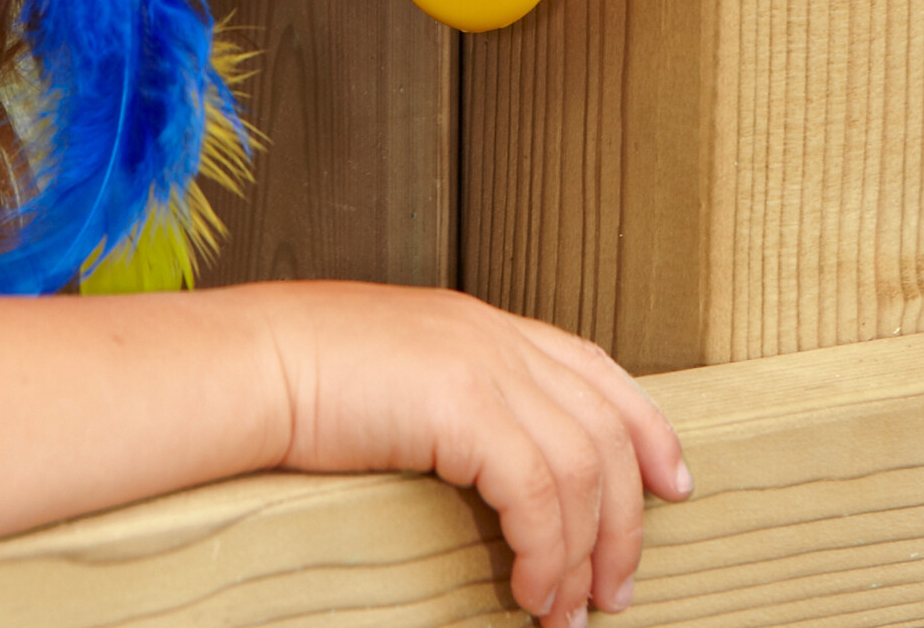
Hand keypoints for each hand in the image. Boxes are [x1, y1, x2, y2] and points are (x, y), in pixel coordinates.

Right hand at [257, 283, 691, 624]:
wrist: (251, 363)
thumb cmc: (299, 378)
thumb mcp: (393, 374)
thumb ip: (446, 398)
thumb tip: (484, 467)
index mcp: (479, 324)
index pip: (592, 367)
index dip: (643, 425)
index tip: (672, 481)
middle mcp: (494, 336)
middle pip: (604, 426)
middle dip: (627, 517)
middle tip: (619, 588)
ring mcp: (482, 364)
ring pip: (583, 468)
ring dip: (586, 553)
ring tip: (567, 612)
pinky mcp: (465, 404)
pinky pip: (540, 494)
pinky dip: (548, 552)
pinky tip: (530, 590)